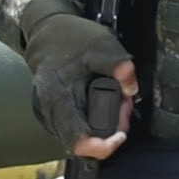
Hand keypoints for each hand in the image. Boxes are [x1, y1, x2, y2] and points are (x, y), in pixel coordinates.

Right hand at [23, 9, 132, 157]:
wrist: (48, 33)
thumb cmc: (75, 40)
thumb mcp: (102, 45)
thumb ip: (117, 65)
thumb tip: (131, 87)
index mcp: (58, 98)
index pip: (77, 140)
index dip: (103, 146)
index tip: (122, 134)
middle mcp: (48, 111)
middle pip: (81, 141)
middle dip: (108, 133)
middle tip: (125, 109)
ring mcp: (47, 113)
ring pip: (77, 136)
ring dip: (102, 127)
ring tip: (117, 105)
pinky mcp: (51, 113)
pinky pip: (74, 127)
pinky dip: (93, 121)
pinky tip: (105, 105)